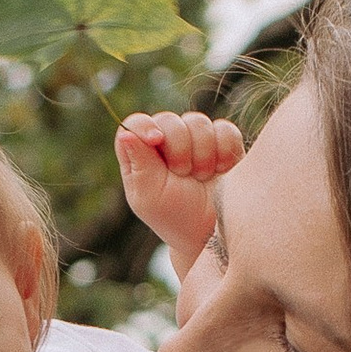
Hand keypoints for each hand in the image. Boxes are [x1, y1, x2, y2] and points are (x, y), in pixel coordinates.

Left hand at [117, 108, 242, 273]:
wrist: (216, 232)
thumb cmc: (177, 218)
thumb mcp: (151, 196)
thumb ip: (139, 163)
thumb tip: (125, 134)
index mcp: (141, 155)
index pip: (136, 124)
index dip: (145, 127)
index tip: (156, 140)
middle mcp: (166, 142)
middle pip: (169, 119)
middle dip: (179, 147)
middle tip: (184, 174)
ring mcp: (196, 140)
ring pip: (198, 121)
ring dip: (203, 151)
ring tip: (202, 176)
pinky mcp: (223, 142)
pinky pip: (225, 129)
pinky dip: (224, 148)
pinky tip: (221, 169)